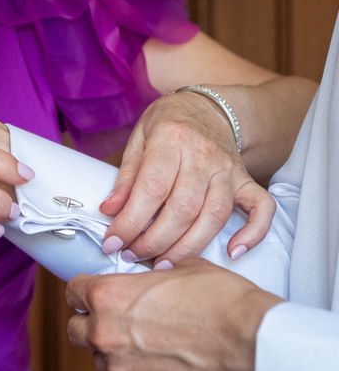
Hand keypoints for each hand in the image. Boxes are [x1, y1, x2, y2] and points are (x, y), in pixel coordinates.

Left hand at [66, 258, 281, 370]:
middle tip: (114, 319)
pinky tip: (159, 363)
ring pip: (100, 360)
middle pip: (76, 329)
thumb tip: (147, 274)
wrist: (251, 343)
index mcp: (109, 296)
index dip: (83, 291)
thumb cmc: (222, 303)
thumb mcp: (181, 268)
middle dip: (90, 323)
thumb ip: (150, 274)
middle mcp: (106, 333)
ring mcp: (121, 368)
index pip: (73, 292)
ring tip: (145, 343)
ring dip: (114, 351)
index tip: (90, 294)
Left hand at [100, 91, 275, 266]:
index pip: (151, 189)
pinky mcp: (245, 181)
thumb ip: (125, 177)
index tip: (113, 241)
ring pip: (214, 216)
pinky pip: (261, 208)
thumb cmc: (168, 124)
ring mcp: (228, 170)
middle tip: (133, 255)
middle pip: (182, 209)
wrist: (207, 107)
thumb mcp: (138, 139)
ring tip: (163, 264)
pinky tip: (234, 252)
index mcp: (171, 140)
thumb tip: (110, 210)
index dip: (130, 222)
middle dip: (154, 241)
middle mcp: (204, 156)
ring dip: (188, 247)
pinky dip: (253, 233)